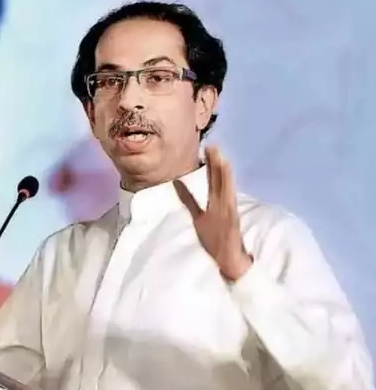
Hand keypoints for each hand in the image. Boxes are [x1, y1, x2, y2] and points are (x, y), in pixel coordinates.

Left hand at [173, 146, 251, 280]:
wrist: (232, 264)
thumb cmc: (217, 241)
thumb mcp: (199, 217)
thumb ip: (189, 201)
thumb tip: (176, 184)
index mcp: (216, 205)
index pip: (213, 182)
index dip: (211, 166)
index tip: (208, 149)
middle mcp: (223, 207)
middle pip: (219, 182)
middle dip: (217, 164)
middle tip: (213, 145)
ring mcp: (228, 215)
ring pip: (226, 190)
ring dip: (224, 174)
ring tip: (221, 157)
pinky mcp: (231, 224)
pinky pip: (229, 208)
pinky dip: (228, 197)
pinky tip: (227, 187)